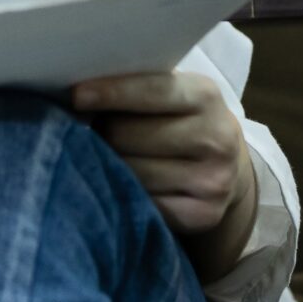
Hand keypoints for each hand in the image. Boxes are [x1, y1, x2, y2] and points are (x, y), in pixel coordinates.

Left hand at [70, 70, 257, 264]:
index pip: (151, 91)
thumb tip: (80, 92)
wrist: (226, 168)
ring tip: (110, 158)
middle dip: (104, 132)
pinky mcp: (203, 215)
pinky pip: (143, 205)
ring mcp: (212, 181)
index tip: (76, 95)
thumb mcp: (173, 94)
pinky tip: (124, 186)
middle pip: (127, 135)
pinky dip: (126, 195)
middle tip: (96, 132)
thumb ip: (137, 87)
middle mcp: (215, 138)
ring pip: (130, 174)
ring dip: (110, 166)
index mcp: (205, 96)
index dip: (110, 92)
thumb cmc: (180, 122)